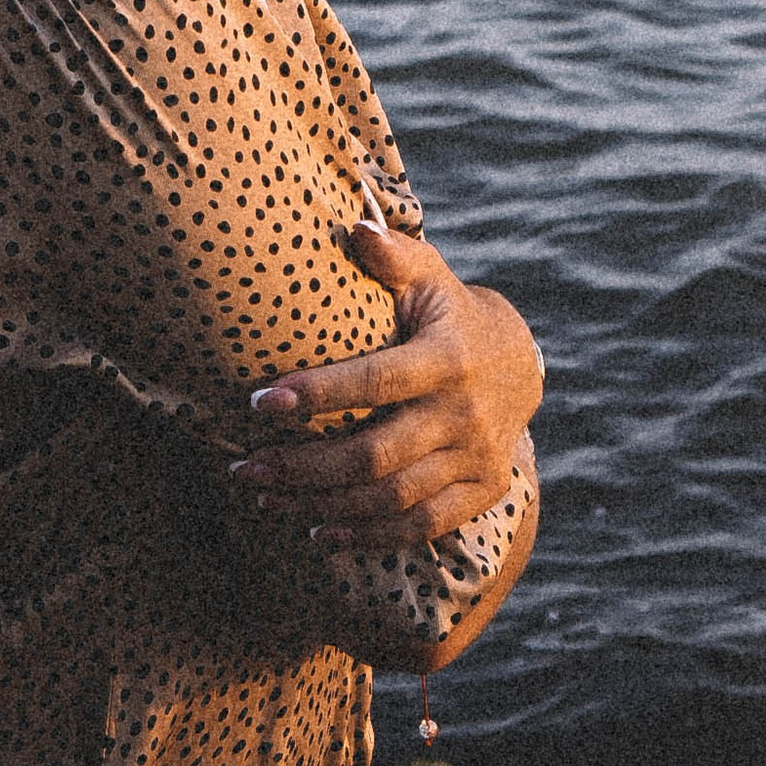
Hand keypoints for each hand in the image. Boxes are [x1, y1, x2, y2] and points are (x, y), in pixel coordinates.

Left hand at [231, 223, 542, 554]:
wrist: (520, 363)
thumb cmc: (448, 312)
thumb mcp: (429, 276)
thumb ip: (394, 256)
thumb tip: (357, 228)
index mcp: (448, 357)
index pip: (376, 382)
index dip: (318, 395)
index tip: (258, 401)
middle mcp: (465, 413)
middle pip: (376, 455)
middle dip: (303, 467)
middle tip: (245, 471)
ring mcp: (477, 459)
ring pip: (392, 499)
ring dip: (323, 507)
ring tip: (266, 501)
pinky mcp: (482, 492)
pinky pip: (421, 527)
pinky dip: (368, 537)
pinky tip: (318, 531)